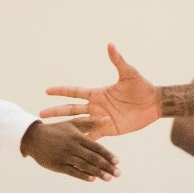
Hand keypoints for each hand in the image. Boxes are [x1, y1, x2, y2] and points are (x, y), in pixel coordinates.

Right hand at [21, 120, 118, 180]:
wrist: (33, 137)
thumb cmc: (56, 130)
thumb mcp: (72, 124)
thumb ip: (90, 122)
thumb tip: (107, 117)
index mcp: (77, 136)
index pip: (96, 147)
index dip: (107, 155)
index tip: (117, 162)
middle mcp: (72, 146)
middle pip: (93, 158)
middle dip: (106, 166)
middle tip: (118, 173)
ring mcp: (64, 156)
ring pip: (84, 166)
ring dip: (98, 173)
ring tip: (109, 178)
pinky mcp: (57, 165)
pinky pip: (72, 171)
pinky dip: (82, 175)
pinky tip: (92, 179)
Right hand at [41, 45, 160, 138]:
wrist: (153, 104)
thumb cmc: (141, 87)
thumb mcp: (129, 74)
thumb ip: (118, 61)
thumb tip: (110, 45)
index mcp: (98, 93)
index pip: (75, 92)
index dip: (61, 91)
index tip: (47, 91)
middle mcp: (96, 107)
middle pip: (71, 109)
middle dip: (56, 112)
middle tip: (40, 115)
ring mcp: (101, 119)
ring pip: (79, 124)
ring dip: (66, 127)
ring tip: (52, 132)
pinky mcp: (108, 130)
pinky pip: (93, 136)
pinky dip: (83, 140)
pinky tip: (72, 147)